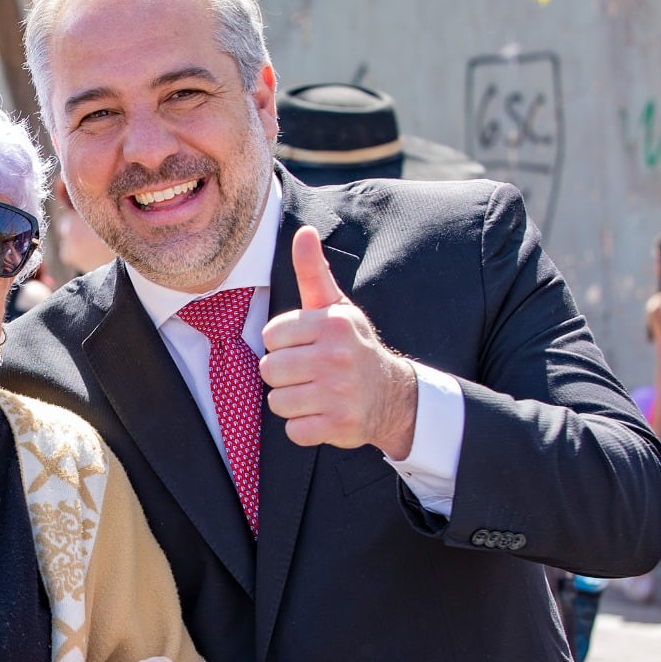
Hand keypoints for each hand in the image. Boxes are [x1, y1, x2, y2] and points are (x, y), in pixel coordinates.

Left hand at [260, 226, 417, 458]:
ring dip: (292, 401)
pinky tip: (322, 413)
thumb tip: (304, 231)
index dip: (282, 343)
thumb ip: (313, 271)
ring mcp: (338, 393)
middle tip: (308, 372)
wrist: (392, 394)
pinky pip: (293, 430)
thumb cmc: (352, 346)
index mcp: (332, 323)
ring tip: (315, 392)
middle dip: (283, 373)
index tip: (305, 345)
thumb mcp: (335, 306)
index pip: (270, 335)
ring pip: (277, 401)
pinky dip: (303, 426)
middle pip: (268, 369)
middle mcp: (336, 356)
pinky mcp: (338, 425)